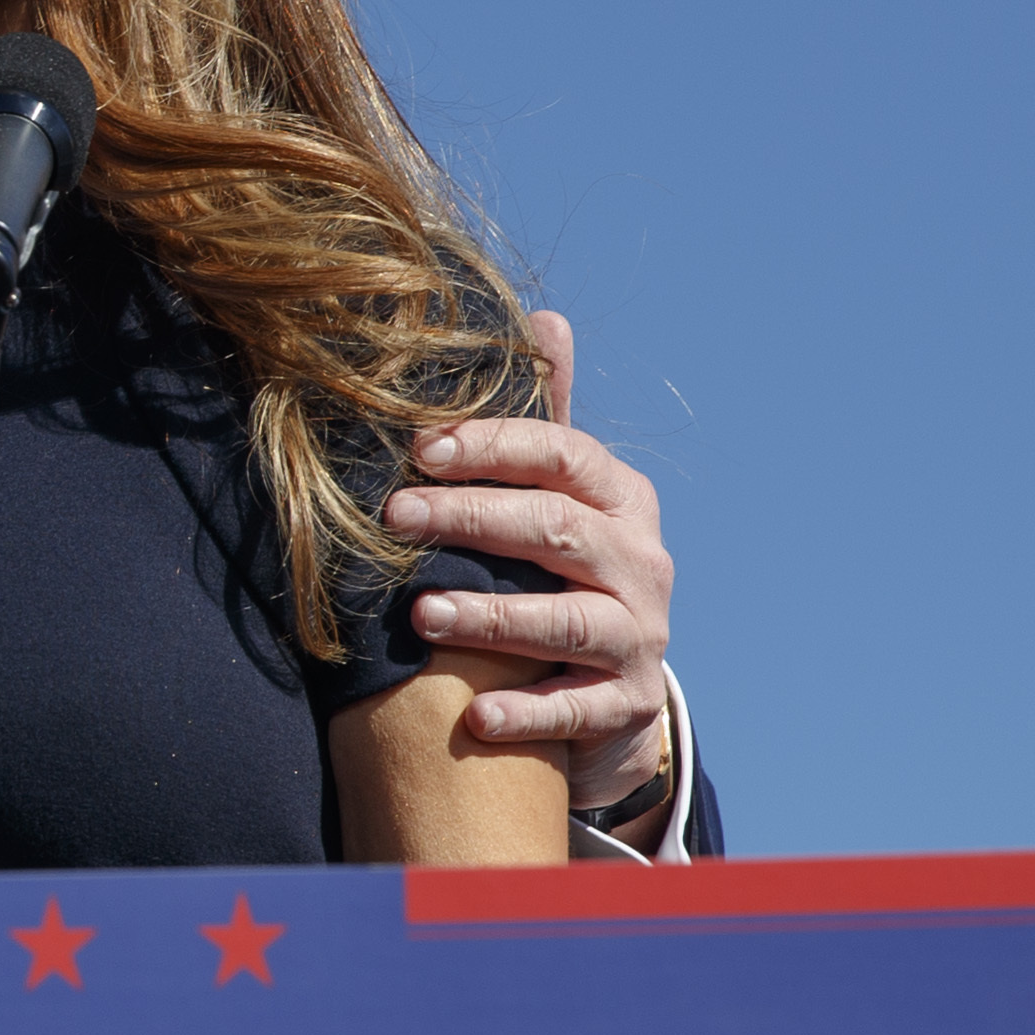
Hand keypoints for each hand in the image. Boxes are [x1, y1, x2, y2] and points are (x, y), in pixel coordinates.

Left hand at [385, 310, 675, 809]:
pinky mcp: (625, 705)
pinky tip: (474, 718)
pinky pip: (575, 709)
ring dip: (493, 615)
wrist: (611, 694)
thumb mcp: (563, 497)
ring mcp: (639, 637)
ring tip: (422, 613)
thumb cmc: (563, 575)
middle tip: (395, 514)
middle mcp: (640, 563)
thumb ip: (547, 421)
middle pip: (558, 530)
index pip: (564, 456)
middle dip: (473, 517)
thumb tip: (546, 316)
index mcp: (620, 501)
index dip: (496, 446)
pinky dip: (526, 713)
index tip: (422, 447)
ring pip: (567, 621)